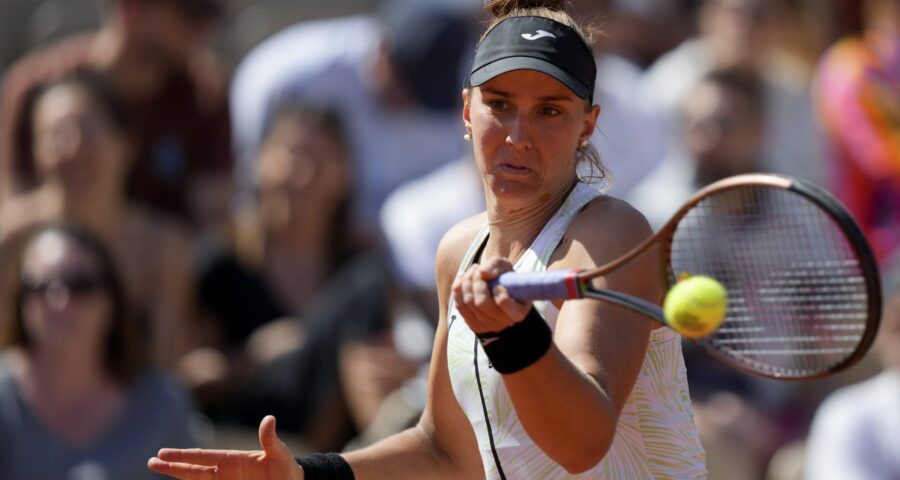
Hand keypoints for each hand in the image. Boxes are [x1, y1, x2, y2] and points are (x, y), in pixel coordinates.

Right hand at [148, 416, 303, 479]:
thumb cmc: (286, 469)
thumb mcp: (280, 454)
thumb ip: (270, 440)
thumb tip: (269, 419)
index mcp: (232, 459)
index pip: (202, 457)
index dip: (182, 456)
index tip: (162, 453)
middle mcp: (224, 471)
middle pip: (193, 469)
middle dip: (172, 466)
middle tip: (151, 462)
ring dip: (178, 475)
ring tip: (157, 470)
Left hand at [451, 257, 531, 334]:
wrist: (496, 288)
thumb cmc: (503, 277)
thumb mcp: (504, 266)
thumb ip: (496, 266)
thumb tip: (482, 272)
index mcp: (518, 311)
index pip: (503, 302)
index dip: (497, 290)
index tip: (497, 283)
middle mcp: (504, 322)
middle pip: (481, 303)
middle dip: (476, 281)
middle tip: (477, 269)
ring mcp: (488, 326)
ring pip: (468, 303)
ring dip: (466, 282)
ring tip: (471, 272)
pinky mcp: (474, 326)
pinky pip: (460, 306)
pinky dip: (458, 290)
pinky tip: (463, 280)